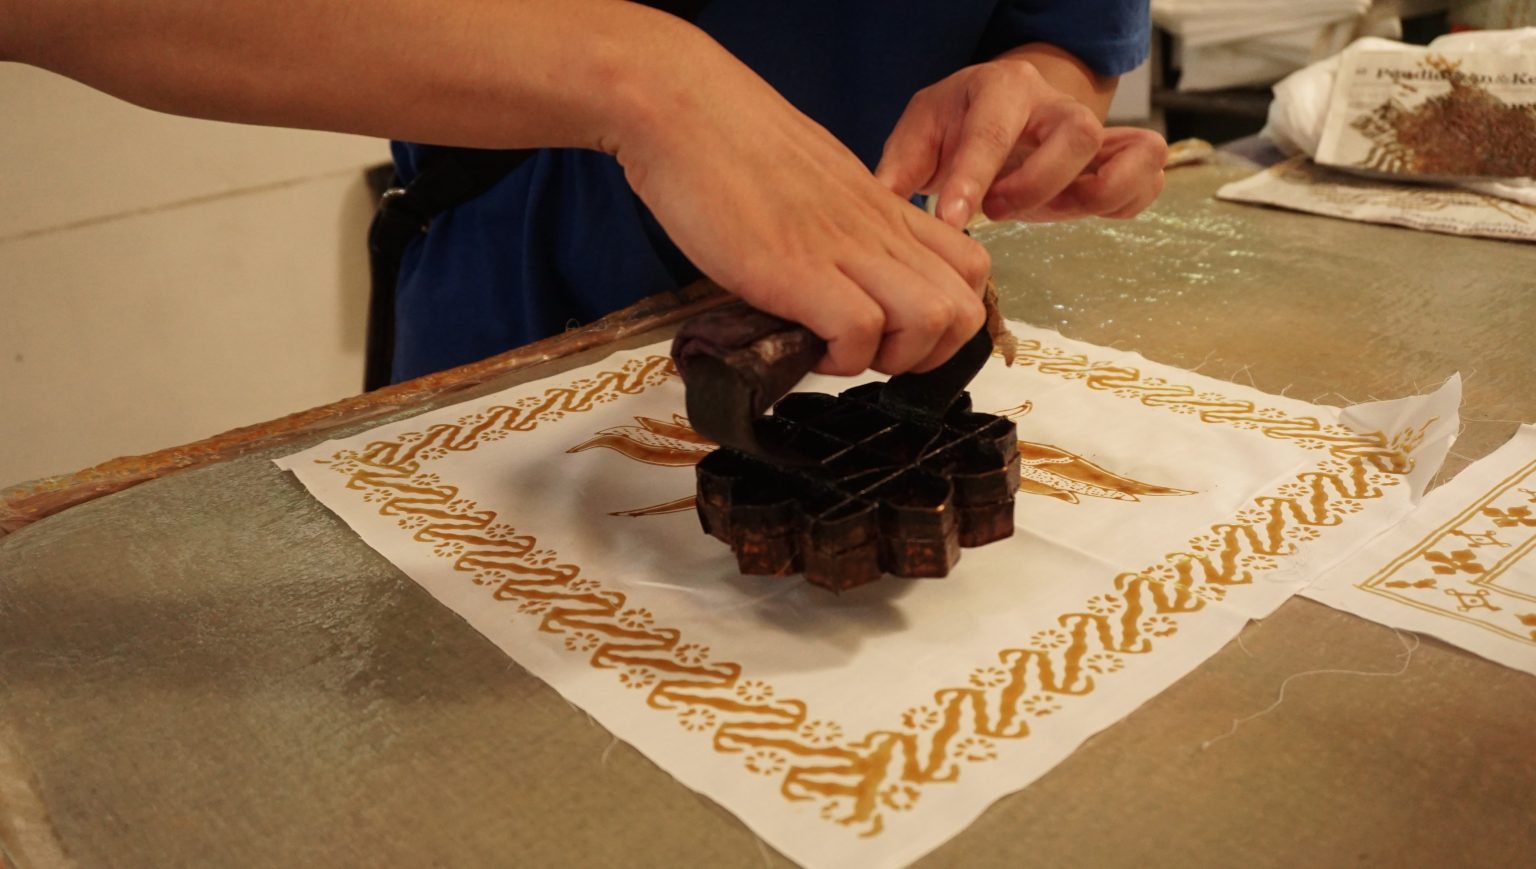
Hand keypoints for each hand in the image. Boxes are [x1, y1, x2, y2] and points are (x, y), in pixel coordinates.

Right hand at [611, 34, 987, 376]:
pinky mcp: (795, 269)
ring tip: (843, 351)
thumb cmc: (731, 144)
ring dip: (894, 358)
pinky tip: (807, 345)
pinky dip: (842, 357)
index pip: (970, 269)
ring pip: (933, 320)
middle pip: (964, 308)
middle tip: (874, 352)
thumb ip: (840, 229)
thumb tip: (836, 278)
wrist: (680, 108)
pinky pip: (860, 332)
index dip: (949, 318)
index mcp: (883, 208)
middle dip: (930, 354)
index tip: (899, 331)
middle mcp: (876, 229)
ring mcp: (840, 248)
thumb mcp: (814, 185)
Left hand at [874, 56, 1167, 225]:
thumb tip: (880, 212)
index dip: (973, 179)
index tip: (951, 220)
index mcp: (1003, 88)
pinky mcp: (1117, 156)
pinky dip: (1124, 201)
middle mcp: (1057, 103)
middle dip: (1037, 184)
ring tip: (1044, 215)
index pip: (993, 132)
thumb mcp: (920, 133)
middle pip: (1078, 134)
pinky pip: (1146, 177)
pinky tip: (1079, 212)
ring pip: (1132, 151)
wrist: (1001, 107)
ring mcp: (1096, 128)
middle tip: (994, 212)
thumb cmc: (957, 122)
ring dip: (1091, 195)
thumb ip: (899, 170)